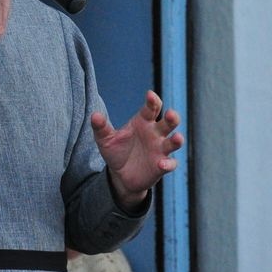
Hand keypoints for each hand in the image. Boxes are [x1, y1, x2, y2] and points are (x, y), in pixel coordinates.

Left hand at [90, 90, 183, 210]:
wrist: (120, 176)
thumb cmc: (116, 151)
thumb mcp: (105, 139)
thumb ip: (101, 127)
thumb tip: (94, 115)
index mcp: (143, 122)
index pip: (151, 108)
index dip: (153, 101)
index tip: (150, 95)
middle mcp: (155, 133)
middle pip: (169, 122)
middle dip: (172, 117)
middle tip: (171, 114)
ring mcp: (160, 149)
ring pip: (174, 142)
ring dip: (177, 140)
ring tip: (177, 138)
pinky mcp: (162, 166)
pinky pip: (170, 164)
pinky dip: (168, 164)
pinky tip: (162, 164)